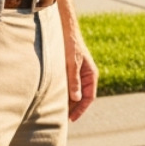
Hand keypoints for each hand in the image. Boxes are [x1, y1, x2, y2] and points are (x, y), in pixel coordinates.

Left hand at [55, 0, 96, 120]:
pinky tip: (53, 96)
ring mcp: (78, 72)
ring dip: (68, 100)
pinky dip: (64, 92)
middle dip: (73, 108)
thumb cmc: (69, 43)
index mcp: (91, 73)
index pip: (89, 97)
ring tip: (56, 110)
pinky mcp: (70, 69)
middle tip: (61, 118)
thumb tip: (76, 98)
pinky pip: (69, 85)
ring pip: (75, 91)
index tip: (71, 119)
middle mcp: (86, 74)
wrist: (64, 27)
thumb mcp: (71, 62)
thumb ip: (74, 80)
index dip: (80, 109)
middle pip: (81, 96)